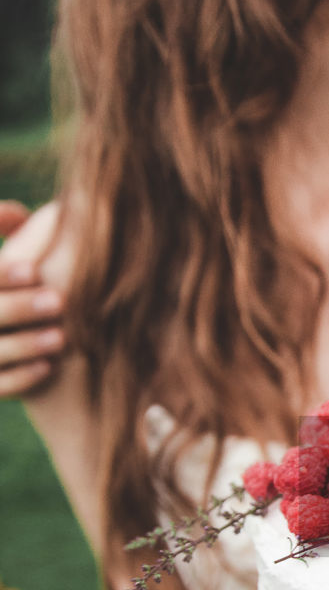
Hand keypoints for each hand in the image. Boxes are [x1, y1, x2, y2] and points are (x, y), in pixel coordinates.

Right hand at [0, 200, 66, 395]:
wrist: (10, 338)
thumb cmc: (11, 295)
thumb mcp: (4, 266)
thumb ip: (10, 236)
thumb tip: (18, 212)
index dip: (2, 276)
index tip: (34, 270)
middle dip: (17, 308)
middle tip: (58, 302)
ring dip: (24, 345)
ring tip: (61, 338)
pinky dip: (19, 378)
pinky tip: (48, 367)